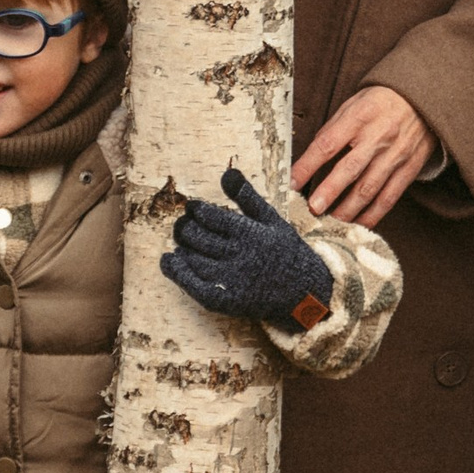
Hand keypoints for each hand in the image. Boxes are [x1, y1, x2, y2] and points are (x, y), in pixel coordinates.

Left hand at [161, 165, 332, 328]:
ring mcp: (230, 280)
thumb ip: (247, 197)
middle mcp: (239, 256)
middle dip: (185, 227)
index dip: (197, 210)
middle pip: (198, 237)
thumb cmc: (285, 251)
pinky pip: (193, 285)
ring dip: (182, 246)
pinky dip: (177, 272)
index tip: (193, 207)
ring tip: (182, 239)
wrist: (303, 293)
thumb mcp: (271, 220)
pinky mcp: (224, 300)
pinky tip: (170, 260)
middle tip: (183, 223)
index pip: (211, 217)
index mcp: (250, 233)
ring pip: (193, 259)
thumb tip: (226, 172)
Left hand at [293, 84, 440, 227]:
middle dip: (330, 191)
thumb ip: (334, 129)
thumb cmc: (381, 102)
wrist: (422, 99)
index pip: (328, 143)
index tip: (292, 181)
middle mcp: (378, 137)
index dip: (308, 164)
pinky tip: (359, 224)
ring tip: (332, 222)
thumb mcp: (353, 104)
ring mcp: (395, 155)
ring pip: (370, 188)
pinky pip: (390, 196)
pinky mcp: (409, 169)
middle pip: (350, 168)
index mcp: (359, 117)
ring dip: (349, 209)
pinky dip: (374, 214)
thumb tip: (311, 157)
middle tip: (313, 208)